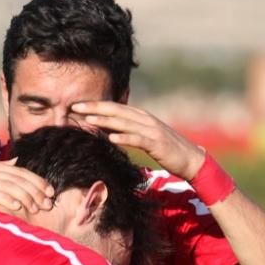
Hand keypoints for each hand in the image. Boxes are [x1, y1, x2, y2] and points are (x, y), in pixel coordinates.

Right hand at [0, 160, 53, 212]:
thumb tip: (17, 161)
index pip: (18, 171)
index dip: (36, 180)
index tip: (50, 192)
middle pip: (16, 177)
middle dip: (35, 189)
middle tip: (47, 202)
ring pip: (7, 185)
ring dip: (25, 196)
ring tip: (36, 207)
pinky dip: (7, 198)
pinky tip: (18, 206)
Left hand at [71, 101, 205, 179]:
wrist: (190, 158)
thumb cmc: (166, 150)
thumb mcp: (145, 137)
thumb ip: (129, 130)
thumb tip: (108, 130)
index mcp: (141, 116)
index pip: (114, 108)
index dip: (96, 106)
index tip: (77, 106)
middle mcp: (145, 119)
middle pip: (115, 111)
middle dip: (94, 108)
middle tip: (74, 107)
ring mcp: (151, 130)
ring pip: (123, 122)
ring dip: (105, 121)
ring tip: (87, 120)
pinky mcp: (156, 143)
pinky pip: (137, 139)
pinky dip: (124, 137)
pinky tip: (111, 138)